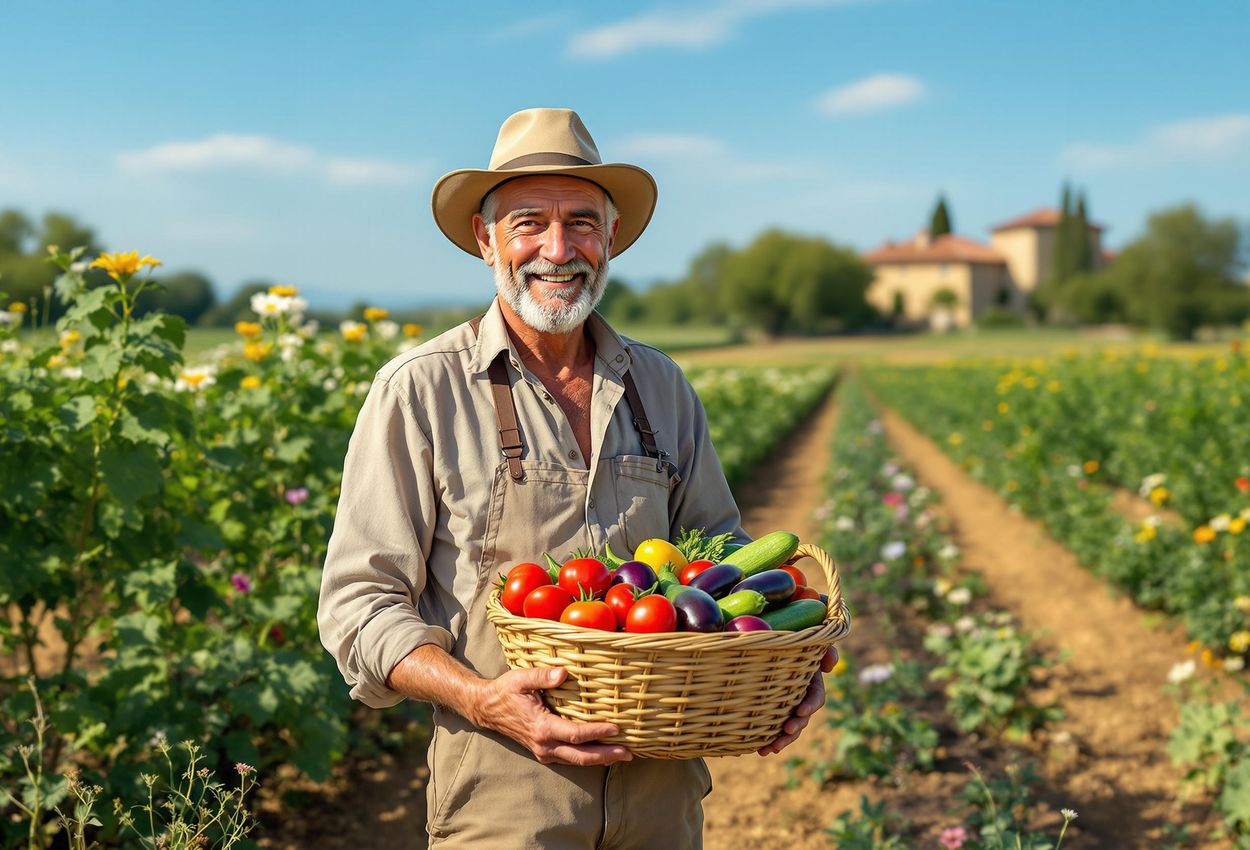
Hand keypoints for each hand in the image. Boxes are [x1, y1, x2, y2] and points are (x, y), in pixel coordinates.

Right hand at [472, 667, 632, 765]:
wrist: (486, 709)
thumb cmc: (505, 691)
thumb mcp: (521, 679)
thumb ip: (543, 676)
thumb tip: (564, 672)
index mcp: (542, 727)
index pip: (576, 734)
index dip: (598, 732)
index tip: (617, 728)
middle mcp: (544, 745)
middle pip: (581, 756)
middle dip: (607, 755)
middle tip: (630, 753)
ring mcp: (544, 751)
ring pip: (577, 761)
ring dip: (601, 759)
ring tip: (623, 755)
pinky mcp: (544, 752)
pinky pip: (570, 759)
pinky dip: (588, 757)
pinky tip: (602, 752)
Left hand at [757, 646, 837, 755]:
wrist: (768, 642)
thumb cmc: (792, 641)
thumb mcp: (810, 642)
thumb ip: (824, 650)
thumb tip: (830, 665)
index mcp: (810, 683)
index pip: (815, 697)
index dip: (810, 706)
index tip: (800, 711)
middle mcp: (800, 698)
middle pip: (802, 719)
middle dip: (795, 728)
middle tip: (785, 732)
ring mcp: (786, 707)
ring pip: (788, 728)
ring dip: (781, 740)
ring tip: (769, 749)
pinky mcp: (771, 711)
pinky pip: (771, 729)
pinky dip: (766, 740)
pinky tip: (758, 749)